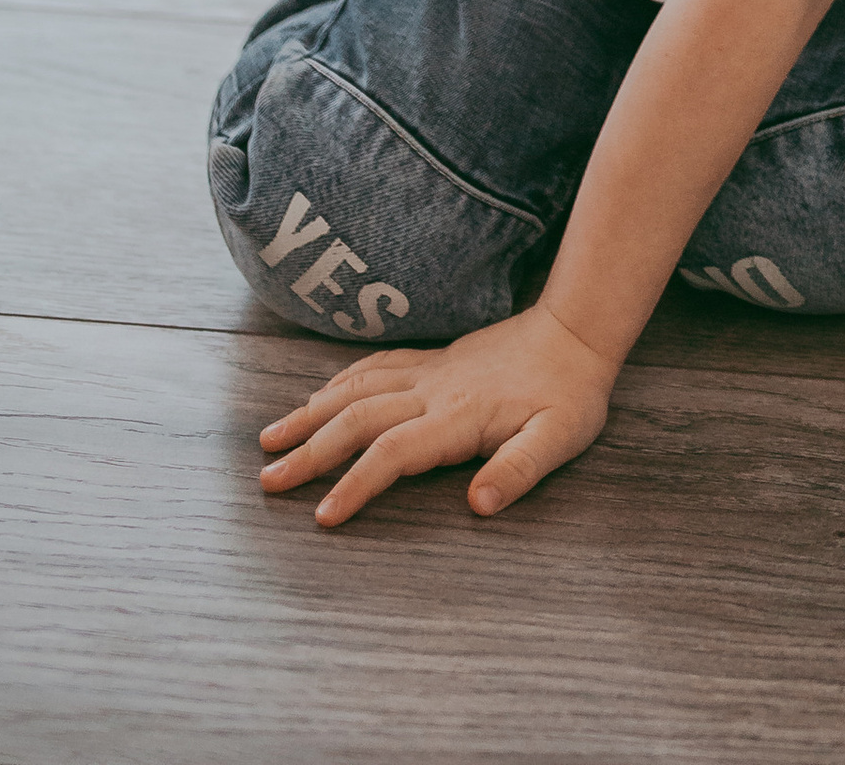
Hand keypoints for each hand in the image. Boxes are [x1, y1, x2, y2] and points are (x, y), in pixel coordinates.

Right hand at [257, 302, 618, 526]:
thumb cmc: (571, 392)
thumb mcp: (561, 437)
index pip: (392, 452)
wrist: (576, 329)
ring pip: (356, 388)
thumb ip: (520, 469)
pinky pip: (375, 367)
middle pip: (358, 418)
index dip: (355, 484)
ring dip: (311, 413)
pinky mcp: (433, 360)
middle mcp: (433, 390)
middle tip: (268, 481)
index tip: (321, 516)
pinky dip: (339, 382)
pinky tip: (320, 396)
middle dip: (310, 452)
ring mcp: (429, 371)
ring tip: (270, 440)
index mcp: (458, 416)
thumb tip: (480, 505)